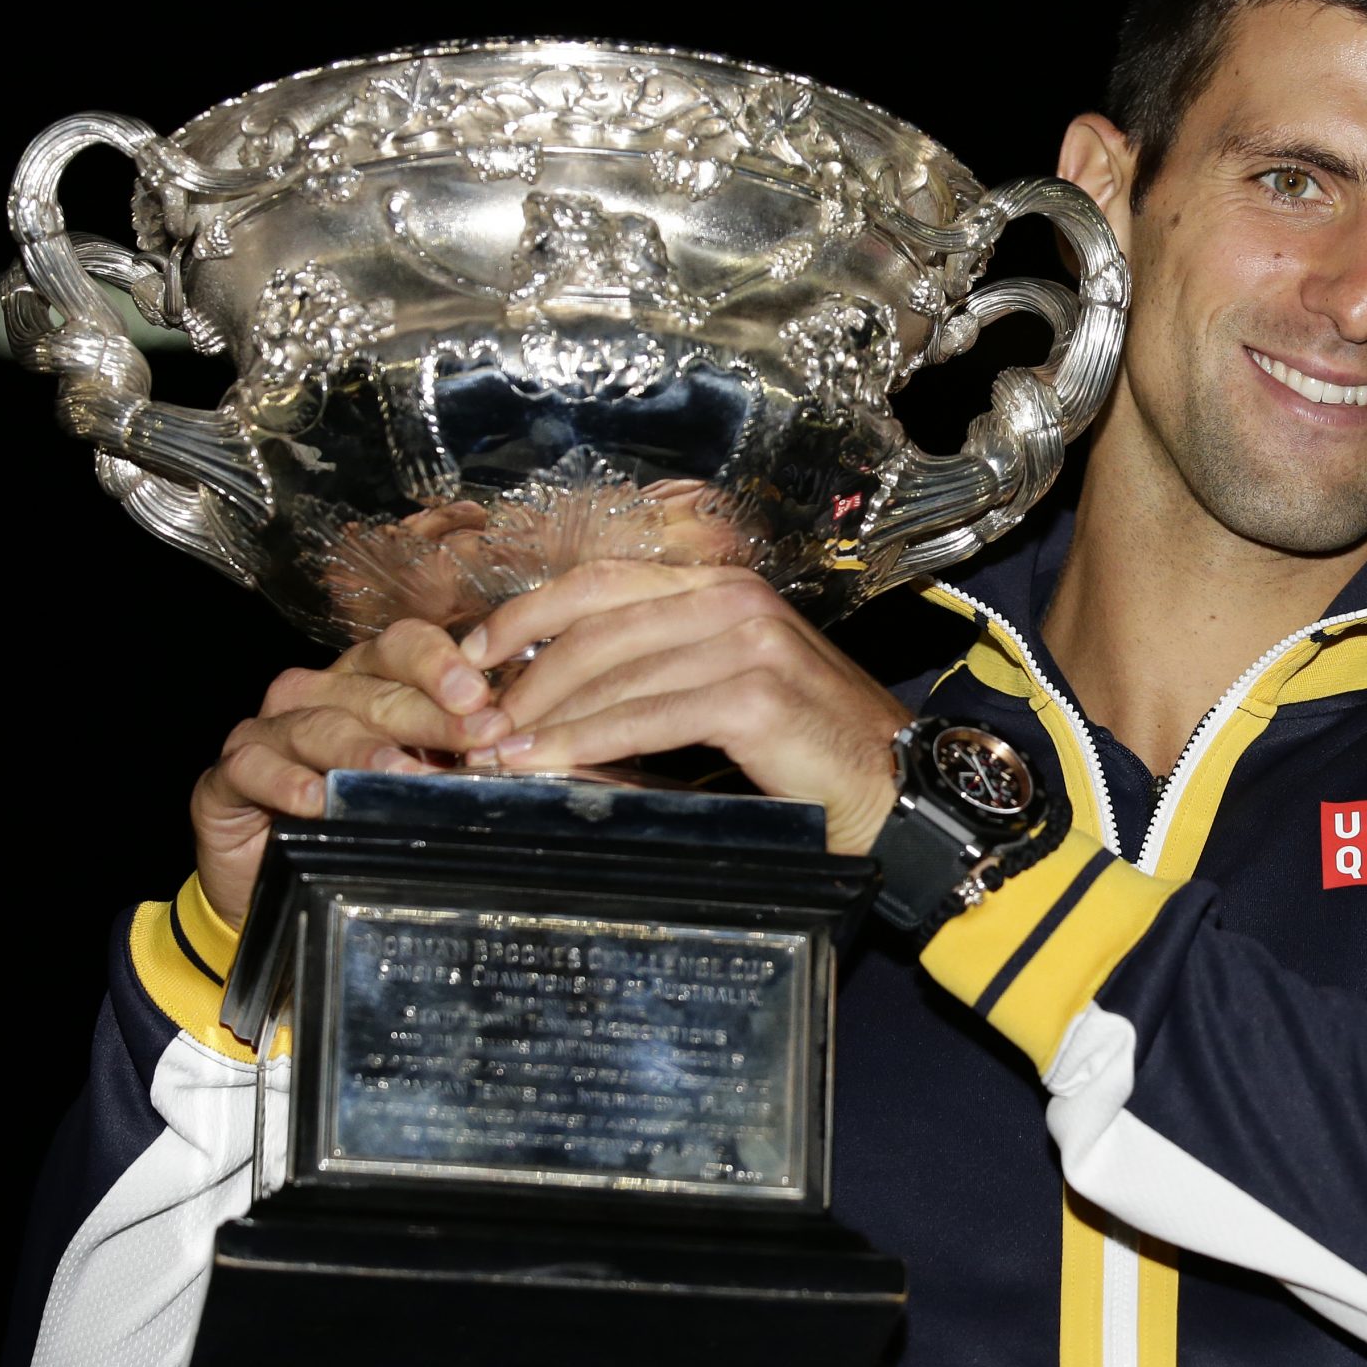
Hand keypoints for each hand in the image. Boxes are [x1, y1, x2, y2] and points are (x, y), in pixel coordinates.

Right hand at [191, 620, 513, 926]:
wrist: (274, 879)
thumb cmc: (358, 822)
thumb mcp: (415, 788)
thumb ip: (455, 761)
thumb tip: (516, 754)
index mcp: (367, 681)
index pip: (403, 648)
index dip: (441, 665)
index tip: (482, 698)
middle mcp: (317, 693)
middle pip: (374, 690)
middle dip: (429, 715)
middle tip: (475, 738)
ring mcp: (268, 730)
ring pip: (320, 725)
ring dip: (365, 751)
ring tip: (404, 776)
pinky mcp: (227, 774)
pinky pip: (255, 767)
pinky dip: (285, 782)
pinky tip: (316, 800)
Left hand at [457, 563, 907, 856]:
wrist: (896, 786)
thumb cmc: (809, 748)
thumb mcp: (728, 690)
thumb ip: (658, 677)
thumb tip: (555, 700)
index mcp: (722, 585)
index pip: (603, 580)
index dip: (525, 613)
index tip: (472, 654)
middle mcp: (734, 598)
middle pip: (596, 620)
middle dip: (522, 671)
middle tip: (470, 718)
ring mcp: (748, 641)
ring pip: (614, 669)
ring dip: (544, 715)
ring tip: (494, 751)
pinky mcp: (754, 694)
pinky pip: (646, 716)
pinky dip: (587, 742)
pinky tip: (547, 764)